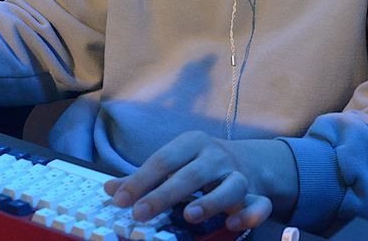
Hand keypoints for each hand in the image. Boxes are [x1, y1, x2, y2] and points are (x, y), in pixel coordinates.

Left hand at [103, 131, 297, 231]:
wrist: (248, 161)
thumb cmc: (198, 165)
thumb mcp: (173, 163)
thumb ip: (142, 178)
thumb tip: (108, 189)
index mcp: (192, 144)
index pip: (162, 160)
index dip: (139, 181)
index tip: (118, 201)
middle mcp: (216, 156)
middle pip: (191, 174)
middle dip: (164, 195)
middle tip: (139, 214)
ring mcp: (239, 175)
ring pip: (230, 185)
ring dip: (211, 201)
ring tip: (189, 216)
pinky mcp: (257, 194)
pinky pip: (259, 204)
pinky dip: (249, 214)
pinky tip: (233, 224)